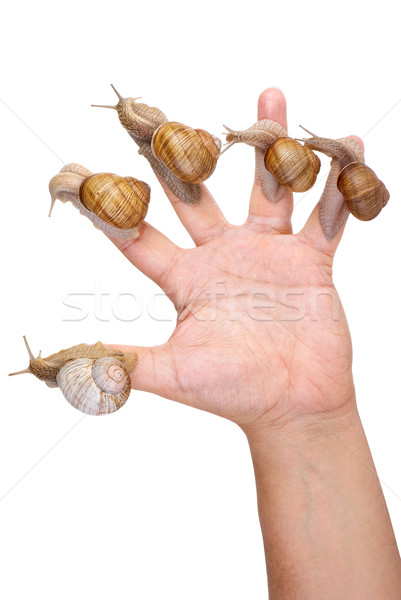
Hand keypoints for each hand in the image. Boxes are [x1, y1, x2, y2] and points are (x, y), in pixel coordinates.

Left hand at [111, 88, 358, 431]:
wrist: (293, 405)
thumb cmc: (233, 392)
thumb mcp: (174, 373)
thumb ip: (128, 362)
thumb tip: (71, 365)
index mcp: (187, 278)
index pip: (142, 236)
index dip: (116, 210)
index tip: (88, 176)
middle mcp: (223, 255)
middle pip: (199, 195)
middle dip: (183, 156)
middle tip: (165, 118)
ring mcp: (268, 253)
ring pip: (267, 189)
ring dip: (270, 148)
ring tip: (269, 98)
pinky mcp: (310, 261)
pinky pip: (325, 218)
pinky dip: (338, 189)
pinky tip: (349, 152)